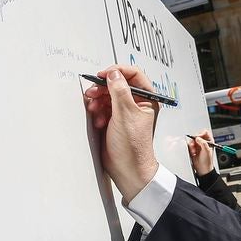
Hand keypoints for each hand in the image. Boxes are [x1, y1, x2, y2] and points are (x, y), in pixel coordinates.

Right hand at [83, 65, 160, 201]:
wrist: (127, 168)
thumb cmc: (134, 146)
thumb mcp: (125, 114)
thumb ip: (119, 91)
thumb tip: (113, 74)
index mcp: (146, 99)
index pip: (133, 75)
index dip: (117, 71)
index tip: (103, 75)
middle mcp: (136, 104)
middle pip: (117, 84)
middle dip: (103, 88)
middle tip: (93, 93)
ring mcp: (124, 112)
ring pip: (107, 96)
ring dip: (98, 100)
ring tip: (94, 109)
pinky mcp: (114, 120)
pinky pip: (102, 107)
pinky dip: (98, 111)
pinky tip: (98, 120)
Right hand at [187, 130, 214, 175]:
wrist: (202, 169)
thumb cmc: (207, 161)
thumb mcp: (207, 151)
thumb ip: (203, 143)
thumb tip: (198, 138)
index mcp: (209, 141)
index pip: (205, 132)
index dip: (201, 134)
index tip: (198, 138)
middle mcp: (203, 142)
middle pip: (197, 136)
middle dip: (194, 141)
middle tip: (194, 145)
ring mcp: (198, 146)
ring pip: (192, 140)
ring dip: (192, 146)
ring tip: (194, 151)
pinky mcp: (193, 149)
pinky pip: (189, 145)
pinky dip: (190, 149)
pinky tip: (193, 153)